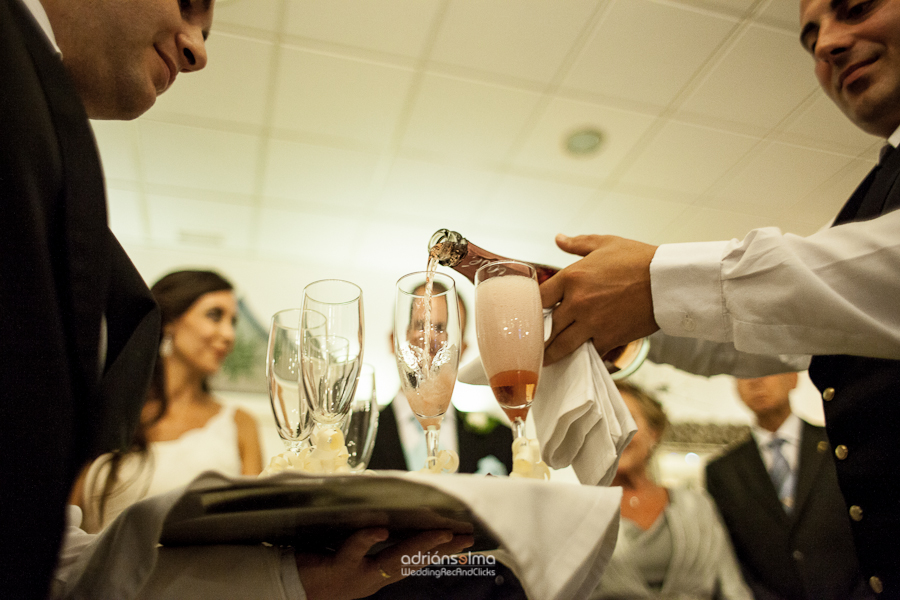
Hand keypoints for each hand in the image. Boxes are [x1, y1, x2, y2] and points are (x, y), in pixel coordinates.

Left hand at [297, 528, 473, 599]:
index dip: (443, 549)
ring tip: (441, 535)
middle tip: (467, 537)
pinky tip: (380, 529)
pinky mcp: (337, 568)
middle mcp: (373, 576)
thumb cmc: (318, 562)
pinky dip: (367, 541)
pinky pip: (354, 552)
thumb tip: (389, 506)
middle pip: (414, 560)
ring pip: (393, 559)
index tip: (468, 537)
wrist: (287, 586)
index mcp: (379, 570)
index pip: (417, 557)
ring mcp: (357, 574)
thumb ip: (370, 534)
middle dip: (443, 549)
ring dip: (418, 546)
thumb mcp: (350, 550)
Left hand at [541, 234, 659, 364]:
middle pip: (547, 325)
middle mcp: (577, 302)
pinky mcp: (609, 338)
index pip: (538, 298)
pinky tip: (576, 360)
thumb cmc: (638, 259)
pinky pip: (588, 352)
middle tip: (534, 342)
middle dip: (541, 334)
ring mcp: (592, 323)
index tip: (530, 313)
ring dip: (552, 353)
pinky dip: (583, 356)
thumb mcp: (605, 244)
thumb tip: (559, 238)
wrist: (668, 281)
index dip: (532, 307)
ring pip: (562, 345)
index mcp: (572, 277)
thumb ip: (578, 244)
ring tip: (545, 359)